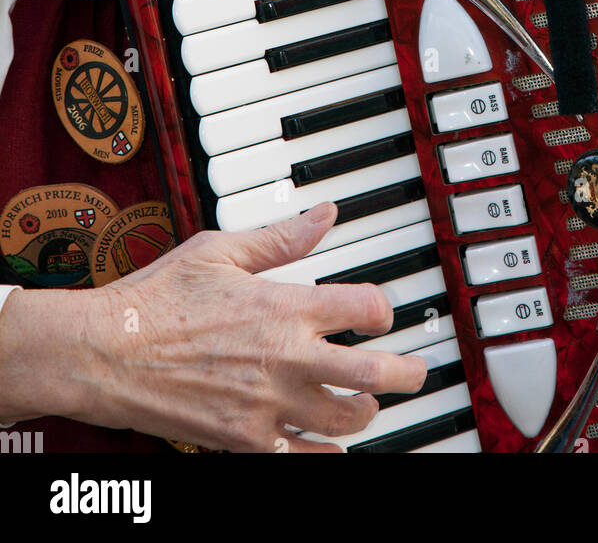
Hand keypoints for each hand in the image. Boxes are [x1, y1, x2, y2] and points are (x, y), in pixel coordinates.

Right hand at [0, 203, 426, 451]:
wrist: (107, 353)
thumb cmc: (157, 299)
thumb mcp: (220, 250)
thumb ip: (281, 238)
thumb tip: (323, 214)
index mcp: (286, 307)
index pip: (368, 309)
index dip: (383, 309)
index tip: (379, 312)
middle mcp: (287, 359)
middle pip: (376, 374)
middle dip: (407, 372)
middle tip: (414, 369)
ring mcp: (269, 405)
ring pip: (348, 419)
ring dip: (367, 410)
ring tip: (367, 400)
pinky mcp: (246, 442)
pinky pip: (306, 458)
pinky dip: (326, 453)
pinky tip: (329, 442)